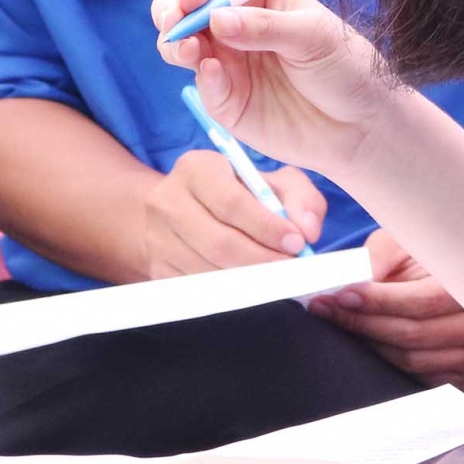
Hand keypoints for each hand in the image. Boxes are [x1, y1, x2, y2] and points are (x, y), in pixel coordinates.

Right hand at [138, 149, 327, 278]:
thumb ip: (301, 198)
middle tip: (290, 268)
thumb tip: (306, 230)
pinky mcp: (157, 269)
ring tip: (274, 277)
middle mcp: (167, 201)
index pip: (231, 203)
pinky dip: (229, 295)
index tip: (297, 244)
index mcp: (196, 168)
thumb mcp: (272, 183)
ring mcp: (157, 238)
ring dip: (249, 281)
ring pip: (209, 272)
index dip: (267, 228)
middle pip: (219, 243)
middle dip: (263, 261)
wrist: (183, 211)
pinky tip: (249, 287)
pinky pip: (197, 291)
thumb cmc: (238, 195)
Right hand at [153, 0, 400, 180]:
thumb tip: (217, 19)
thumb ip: (264, 27)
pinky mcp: (227, 101)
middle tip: (173, 23)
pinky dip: (202, 77)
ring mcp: (228, 63)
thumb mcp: (312, 36)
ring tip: (188, 50)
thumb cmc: (345, 68)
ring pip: (182, 46)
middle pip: (186, 11)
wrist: (360, 126)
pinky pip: (203, 85)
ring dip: (176, 44)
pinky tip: (213, 73)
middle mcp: (235, 27)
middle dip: (172, 12)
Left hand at [310, 229, 463, 387]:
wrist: (456, 278)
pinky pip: (419, 376)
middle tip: (328, 309)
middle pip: (412, 334)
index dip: (378, 302)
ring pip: (411, 358)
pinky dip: (388, 360)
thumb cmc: (429, 255)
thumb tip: (353, 281)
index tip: (341, 296)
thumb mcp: (406, 243)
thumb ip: (381, 256)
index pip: (420, 302)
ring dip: (371, 342)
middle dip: (363, 323)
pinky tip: (371, 341)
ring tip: (344, 322)